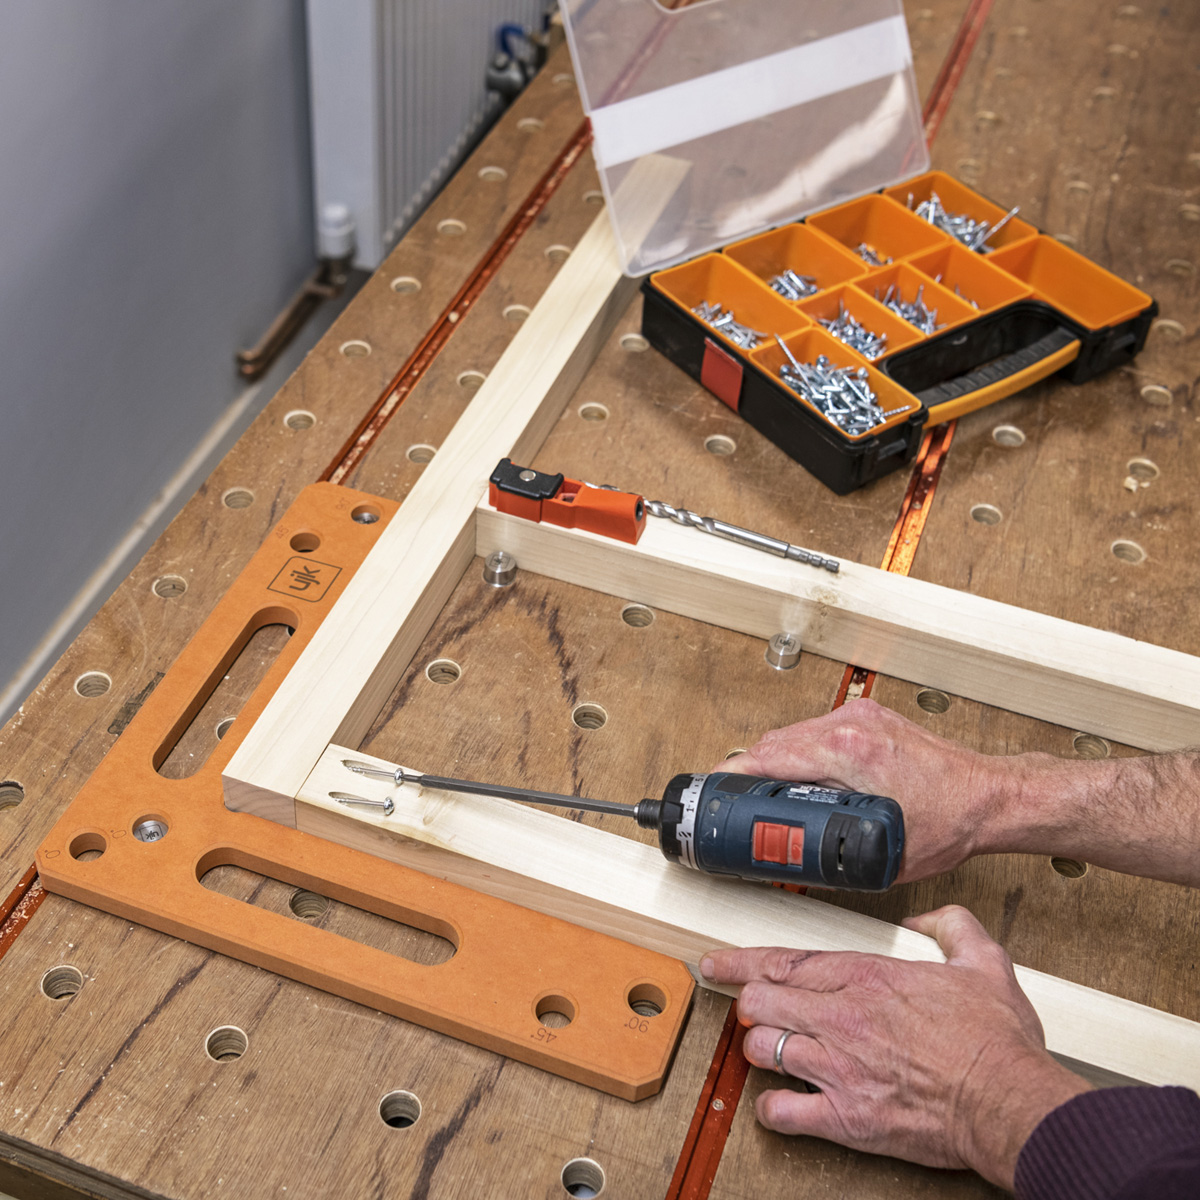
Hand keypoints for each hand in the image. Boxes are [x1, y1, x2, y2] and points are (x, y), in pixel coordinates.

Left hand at [701, 906, 1087, 1189]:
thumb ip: (952, 927)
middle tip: (752, 1009)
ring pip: (762, 1049)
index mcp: (868, 978)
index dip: (741, 962)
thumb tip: (928, 918)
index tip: (718, 963)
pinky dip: (772, 1107)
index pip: (785, 961)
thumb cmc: (996, 1041)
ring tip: (769, 1049)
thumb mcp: (984, 962)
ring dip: (759, 1049)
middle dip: (750, 1003)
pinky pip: (782, 1110)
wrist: (1009, 1102)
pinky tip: (779, 1101)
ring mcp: (840, 1068)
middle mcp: (844, 1018)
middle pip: (760, 1001)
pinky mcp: (847, 1117)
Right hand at [718, 698, 1014, 881]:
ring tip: (768, 794)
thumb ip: (833, 858)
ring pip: (794, 733)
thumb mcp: (882, 854)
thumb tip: (794, 866)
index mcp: (849, 751)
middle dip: (752, 772)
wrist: (989, 798)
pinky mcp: (868, 718)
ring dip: (776, 761)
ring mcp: (860, 717)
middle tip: (740, 803)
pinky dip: (802, 752)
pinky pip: (816, 730)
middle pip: (775, 741)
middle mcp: (850, 725)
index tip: (719, 793)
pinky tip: (802, 777)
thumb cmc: (950, 822)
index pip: (769, 755)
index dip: (736, 776)